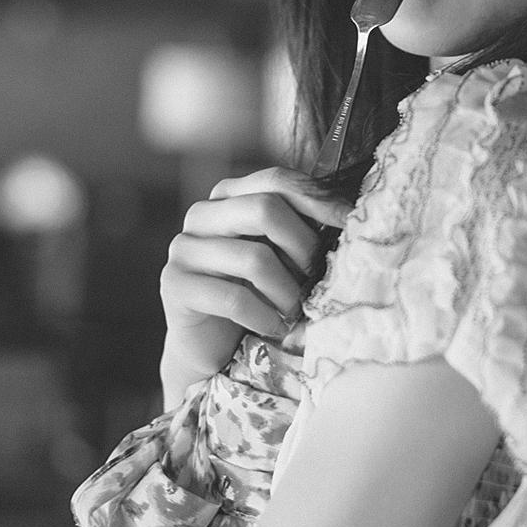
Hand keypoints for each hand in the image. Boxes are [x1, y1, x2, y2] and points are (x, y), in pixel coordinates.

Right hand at [159, 167, 351, 400]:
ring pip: (253, 258)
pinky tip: (274, 326)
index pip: (276, 180)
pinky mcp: (174, 285)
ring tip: (297, 310)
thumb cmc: (255, 294)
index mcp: (229, 196)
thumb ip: (301, 231)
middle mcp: (201, 214)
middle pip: (264, 209)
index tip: (350, 224)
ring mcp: (183, 248)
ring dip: (287, 291)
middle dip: (302, 246)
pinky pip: (233, 298)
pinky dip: (264, 316)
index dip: (317, 200)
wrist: (210, 345)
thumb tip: (351, 216)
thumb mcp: (281, 255)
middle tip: (317, 277)